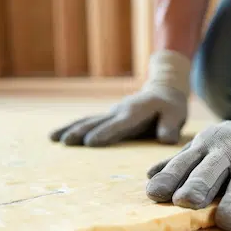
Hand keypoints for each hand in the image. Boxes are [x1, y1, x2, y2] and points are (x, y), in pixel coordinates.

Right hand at [50, 50, 190, 146]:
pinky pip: (87, 121)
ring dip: (71, 128)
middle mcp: (119, 111)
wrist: (163, 89)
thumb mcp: (176, 114)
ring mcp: (111, 113)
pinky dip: (71, 127)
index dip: (105, 133)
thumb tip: (166, 140)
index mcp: (136, 113)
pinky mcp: (107, 116)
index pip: (119, 125)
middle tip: (66, 142)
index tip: (90, 142)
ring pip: (88, 120)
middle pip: (98, 122)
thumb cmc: (171, 106)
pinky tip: (56, 136)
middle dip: (81, 131)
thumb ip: (170, 126)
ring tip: (53, 138)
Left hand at [145, 118, 230, 230]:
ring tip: (227, 221)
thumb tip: (150, 176)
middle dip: (199, 185)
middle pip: (212, 169)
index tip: (155, 194)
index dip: (170, 178)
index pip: (184, 163)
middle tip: (186, 202)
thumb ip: (181, 163)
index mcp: (208, 145)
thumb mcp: (207, 148)